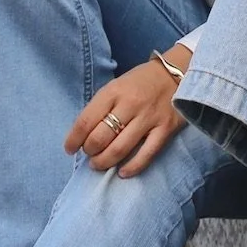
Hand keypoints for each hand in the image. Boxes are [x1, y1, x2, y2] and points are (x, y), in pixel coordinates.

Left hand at [64, 49, 191, 178]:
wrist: (177, 73)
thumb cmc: (140, 82)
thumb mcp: (116, 86)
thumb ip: (101, 107)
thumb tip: (84, 134)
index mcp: (113, 92)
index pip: (86, 120)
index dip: (74, 139)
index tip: (70, 149)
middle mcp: (130, 104)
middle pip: (101, 137)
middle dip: (90, 151)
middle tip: (89, 155)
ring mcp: (148, 118)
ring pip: (120, 148)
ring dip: (104, 161)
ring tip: (99, 164)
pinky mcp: (165, 129)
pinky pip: (146, 154)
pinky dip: (132, 167)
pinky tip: (122, 172)